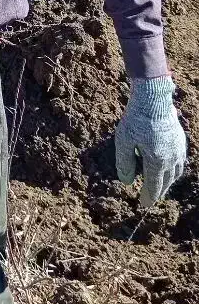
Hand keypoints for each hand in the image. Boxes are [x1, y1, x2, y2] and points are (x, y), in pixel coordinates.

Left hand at [115, 77, 187, 206]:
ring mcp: (178, 150)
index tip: (143, 205)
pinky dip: (173, 169)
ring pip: (175, 173)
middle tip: (150, 196)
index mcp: (157, 162)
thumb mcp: (123, 141)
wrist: (154, 98)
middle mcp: (172, 159)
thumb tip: (126, 182)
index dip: (148, 197)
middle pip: (166, 182)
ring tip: (159, 184)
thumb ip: (124, 163)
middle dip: (157, 191)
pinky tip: (167, 166)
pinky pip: (179, 162)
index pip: (154, 187)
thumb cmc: (136, 119)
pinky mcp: (181, 141)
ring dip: (167, 181)